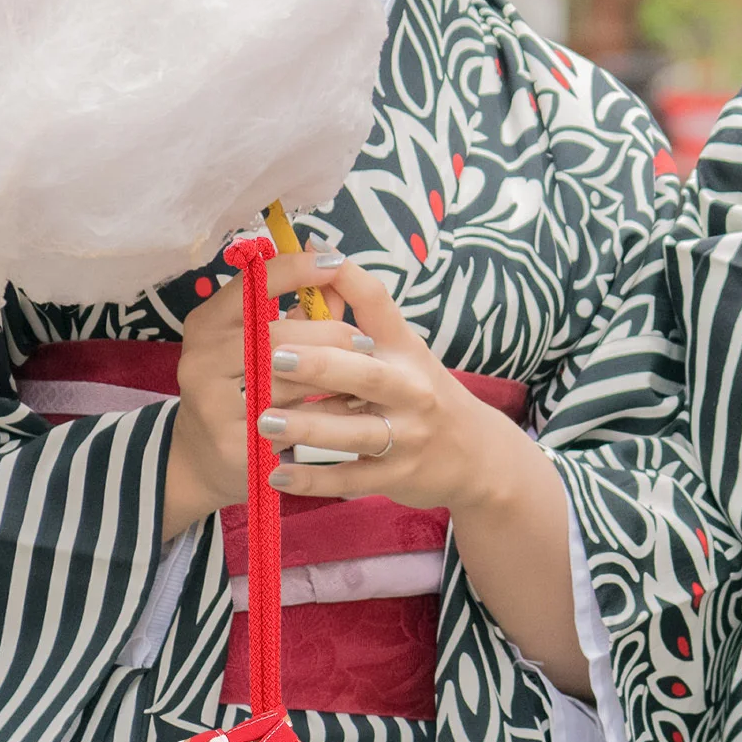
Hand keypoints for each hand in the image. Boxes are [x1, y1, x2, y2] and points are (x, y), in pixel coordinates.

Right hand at [162, 251, 347, 539]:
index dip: (296, 270)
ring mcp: (212, 406)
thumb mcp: (258, 347)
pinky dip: (320, 416)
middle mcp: (199, 361)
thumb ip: (299, 315)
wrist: (204, 460)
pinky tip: (344, 414)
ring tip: (362, 377)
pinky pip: (289, 424)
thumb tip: (341, 282)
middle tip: (366, 341)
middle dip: (328, 334)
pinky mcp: (232, 444)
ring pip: (285, 381)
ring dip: (331, 377)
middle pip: (273, 335)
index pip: (252, 285)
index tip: (335, 263)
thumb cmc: (241, 391)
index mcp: (206, 325)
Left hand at [254, 260, 590, 694]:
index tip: (315, 260)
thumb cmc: (424, 396)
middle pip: (366, 374)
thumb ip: (356, 316)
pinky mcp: (396, 476)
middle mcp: (411, 390)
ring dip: (308, 427)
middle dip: (322, 365)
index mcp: (406, 351)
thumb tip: (315, 266)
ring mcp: (405, 436)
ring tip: (264, 422)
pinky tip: (277, 476)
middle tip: (275, 358)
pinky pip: (350, 480)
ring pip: (354, 432)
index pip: (380, 306)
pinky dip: (313, 481)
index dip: (350, 282)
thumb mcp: (401, 353)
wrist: (476, 458)